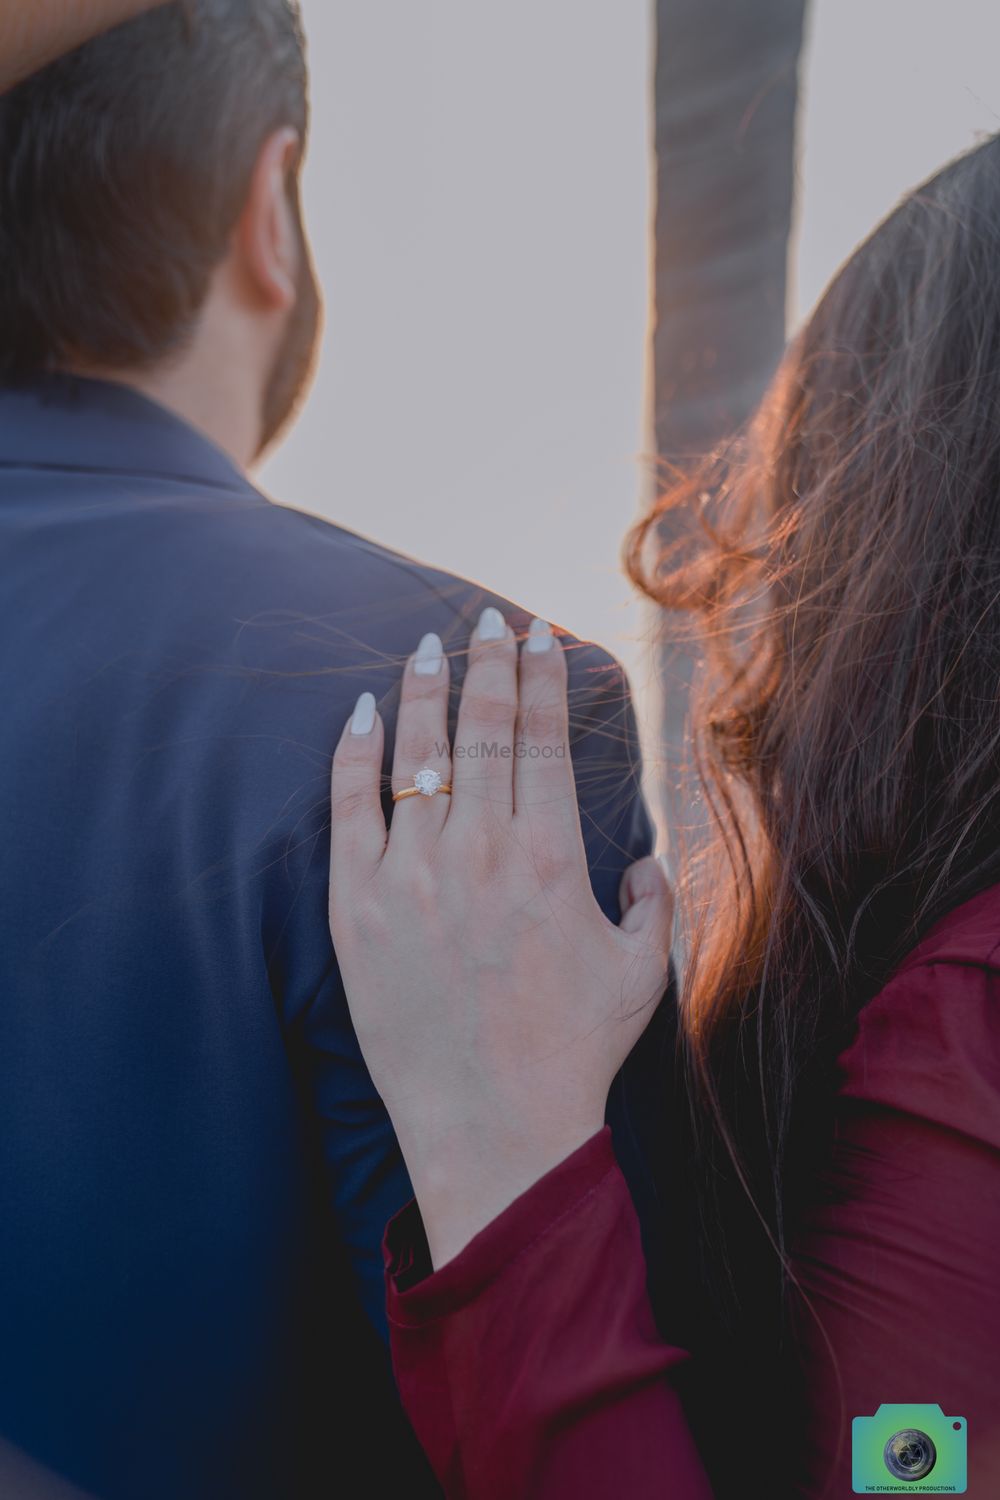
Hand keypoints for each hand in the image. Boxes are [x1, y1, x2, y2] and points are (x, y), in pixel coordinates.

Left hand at [329, 610, 673, 1266]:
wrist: (493, 1128)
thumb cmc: (573, 1052)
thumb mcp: (641, 972)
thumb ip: (651, 900)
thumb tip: (641, 855)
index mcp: (552, 859)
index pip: (543, 740)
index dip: (541, 679)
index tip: (540, 636)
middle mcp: (483, 852)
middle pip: (481, 730)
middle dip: (489, 663)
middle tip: (491, 619)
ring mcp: (414, 877)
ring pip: (418, 756)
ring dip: (427, 691)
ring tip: (430, 643)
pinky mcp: (358, 908)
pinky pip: (350, 810)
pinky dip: (356, 753)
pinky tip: (364, 712)